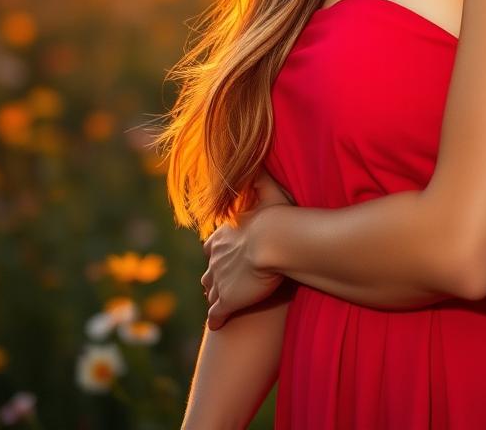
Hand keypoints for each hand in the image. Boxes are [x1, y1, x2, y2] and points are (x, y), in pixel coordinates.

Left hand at [200, 168, 292, 330]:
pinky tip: (219, 324)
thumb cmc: (276, 218)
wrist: (273, 243)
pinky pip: (216, 315)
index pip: (212, 247)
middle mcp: (215, 259)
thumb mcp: (269, 192)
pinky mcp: (226, 301)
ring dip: (215, 297)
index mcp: (222, 236)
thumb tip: (258, 160)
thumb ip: (261, 178)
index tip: (223, 255)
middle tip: (222, 283)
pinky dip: (217, 320)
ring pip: (210, 293)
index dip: (217, 252)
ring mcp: (219, 281)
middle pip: (209, 272)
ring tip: (221, 302)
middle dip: (214, 277)